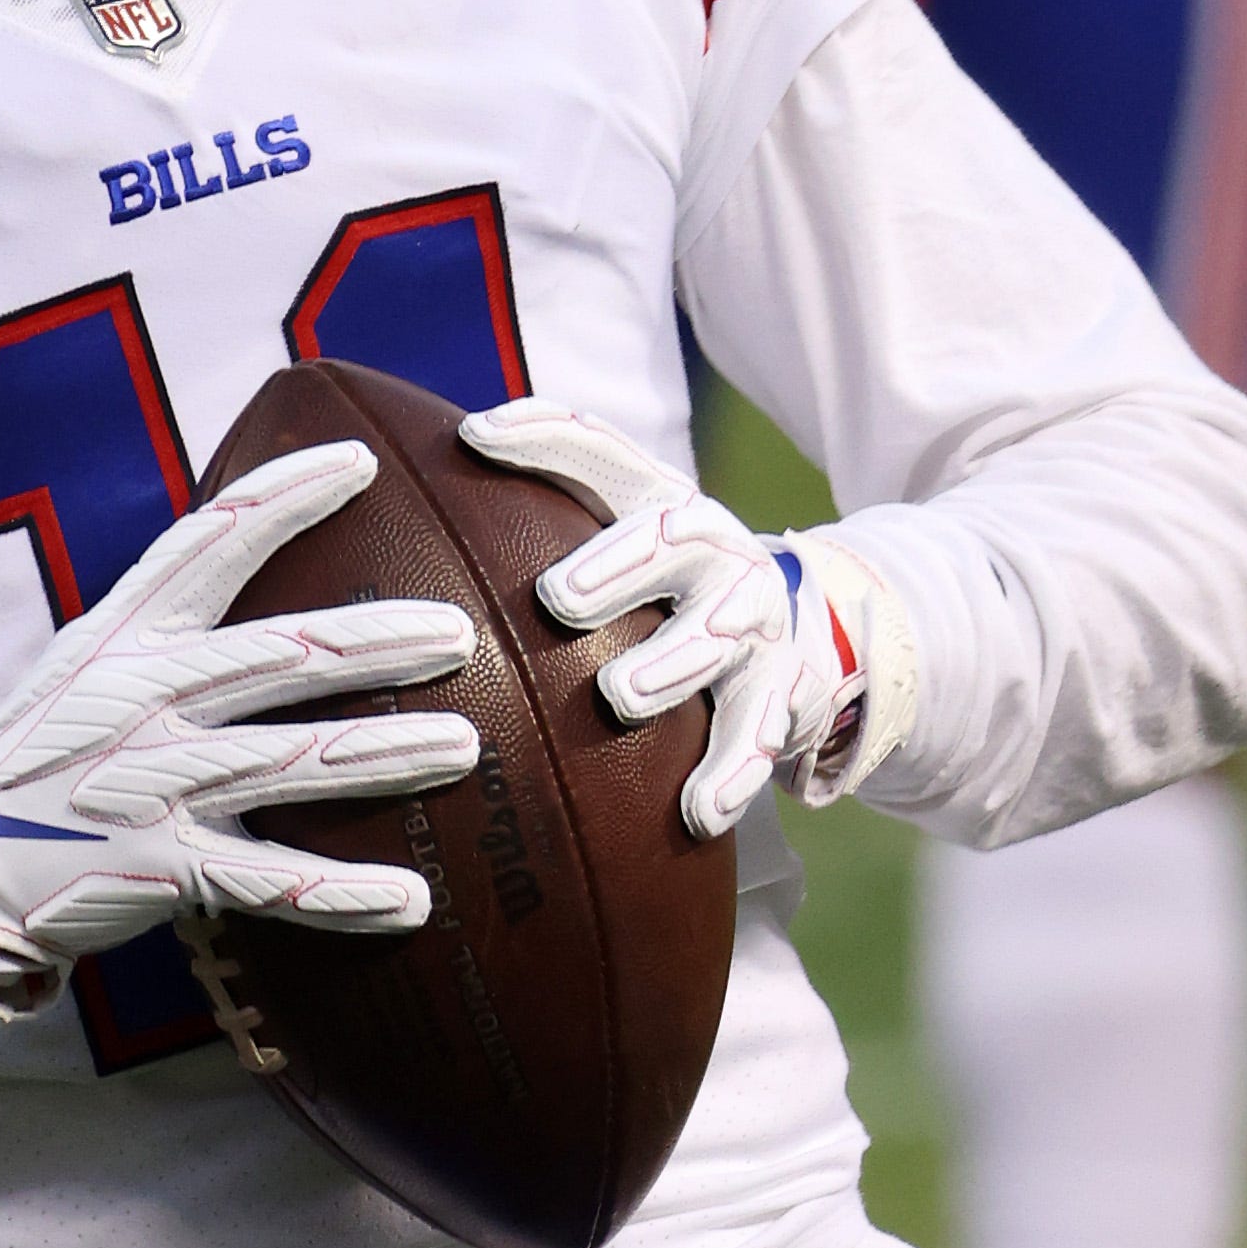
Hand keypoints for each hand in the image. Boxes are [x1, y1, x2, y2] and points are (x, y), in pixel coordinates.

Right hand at [0, 442, 480, 1021]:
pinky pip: (270, 881)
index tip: (358, 463)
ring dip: (382, 756)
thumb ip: (167, 618)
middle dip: (375, 643)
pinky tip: (411, 899)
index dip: (284, 497)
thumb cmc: (45, 751)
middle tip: (455, 633)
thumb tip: (260, 549)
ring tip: (461, 747)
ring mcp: (151, 784)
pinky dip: (342, 894)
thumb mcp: (88, 663)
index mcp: (125, 635)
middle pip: (279, 657)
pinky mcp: (161, 869)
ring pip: (291, 763)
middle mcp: (141, 699)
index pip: (208, 542)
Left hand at [459, 399, 910, 839]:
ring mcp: (753, 625)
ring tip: (622, 694)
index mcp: (665, 504)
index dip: (544, 436)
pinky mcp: (783, 695)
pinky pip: (759, 737)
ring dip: (670, 665)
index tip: (475, 438)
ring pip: (717, 639)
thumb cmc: (671, 583)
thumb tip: (447, 452)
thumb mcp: (625, 530)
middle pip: (673, 540)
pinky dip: (731, 774)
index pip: (604, 453)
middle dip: (618, 564)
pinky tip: (697, 811)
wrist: (799, 635)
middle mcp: (716, 553)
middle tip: (559, 596)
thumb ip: (548, 495)